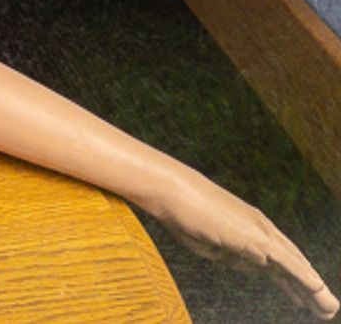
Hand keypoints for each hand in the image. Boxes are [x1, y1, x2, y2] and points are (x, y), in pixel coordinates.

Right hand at [140, 169, 335, 317]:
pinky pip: (289, 263)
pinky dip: (305, 278)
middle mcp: (261, 228)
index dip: (292, 280)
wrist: (173, 192)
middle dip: (309, 287)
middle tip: (324, 308)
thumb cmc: (183, 214)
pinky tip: (318, 290)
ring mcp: (261, 232)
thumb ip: (235, 256)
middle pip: (293, 263)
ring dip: (314, 288)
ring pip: (297, 265)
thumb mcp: (211, 244)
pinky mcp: (258, 238)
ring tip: (328, 308)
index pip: (278, 259)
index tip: (301, 296)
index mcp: (248, 229)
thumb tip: (254, 266)